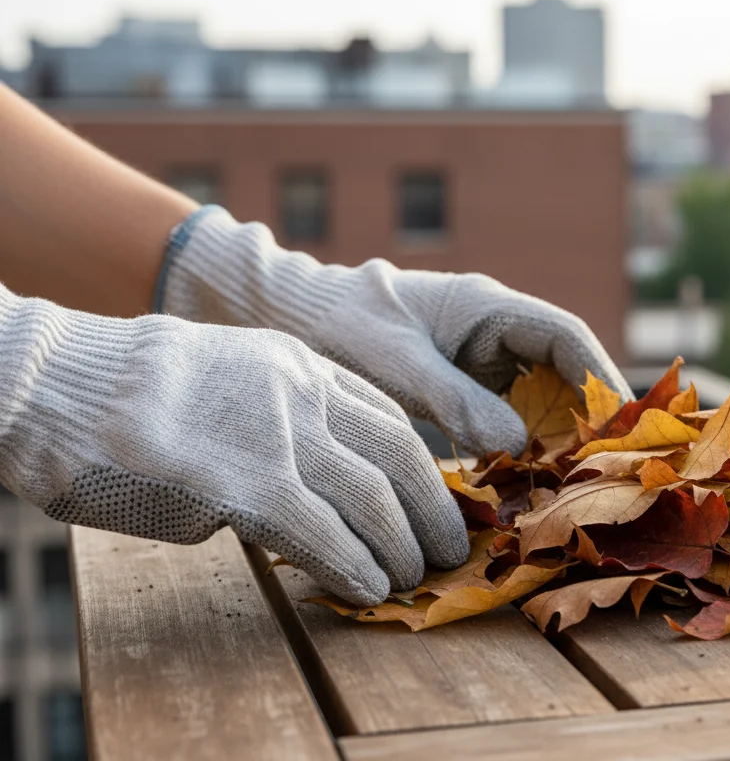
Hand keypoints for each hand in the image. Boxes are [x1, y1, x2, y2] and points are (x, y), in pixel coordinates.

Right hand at [0, 287, 466, 606]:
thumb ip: (280, 416)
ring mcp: (275, 436)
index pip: (390, 420)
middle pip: (399, 458)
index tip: (441, 503)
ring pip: (372, 500)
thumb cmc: (130, 393)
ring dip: (400, 548)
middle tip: (448, 550)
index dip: (425, 469)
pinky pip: (322, 535)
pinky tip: (368, 589)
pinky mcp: (243, 484)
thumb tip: (314, 478)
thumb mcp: (228, 377)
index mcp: (300, 364)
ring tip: (411, 579)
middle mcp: (300, 393)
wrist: (57, 386)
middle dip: (433, 512)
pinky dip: (354, 567)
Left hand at [159, 207, 632, 455]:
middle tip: (604, 471)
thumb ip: (455, 401)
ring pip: (543, 399)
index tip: (620, 424)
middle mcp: (495, 332)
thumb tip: (515, 444)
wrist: (291, 319)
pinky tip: (525, 488)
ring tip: (572, 487)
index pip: (565, 337)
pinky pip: (511, 419)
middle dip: (588, 419)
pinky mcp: (465, 390)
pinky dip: (524, 452)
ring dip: (559, 440)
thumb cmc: (340, 328)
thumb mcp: (395, 367)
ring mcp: (482, 361)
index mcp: (487, 307)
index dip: (600, 378)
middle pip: (565, 372)